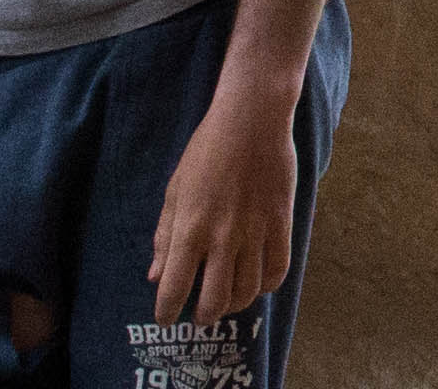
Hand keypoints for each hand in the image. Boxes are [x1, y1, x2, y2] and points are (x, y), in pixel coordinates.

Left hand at [147, 74, 300, 325]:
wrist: (251, 120)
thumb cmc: (206, 151)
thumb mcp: (175, 190)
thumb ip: (164, 236)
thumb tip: (155, 276)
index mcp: (190, 228)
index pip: (174, 288)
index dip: (167, 312)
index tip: (166, 318)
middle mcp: (222, 237)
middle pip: (214, 301)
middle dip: (204, 316)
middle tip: (201, 315)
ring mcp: (255, 231)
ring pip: (247, 291)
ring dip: (235, 304)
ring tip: (228, 300)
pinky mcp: (282, 222)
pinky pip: (278, 270)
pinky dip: (267, 285)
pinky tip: (257, 282)